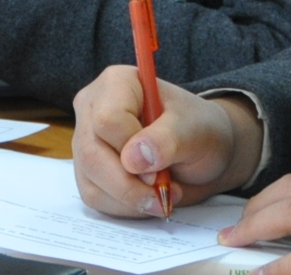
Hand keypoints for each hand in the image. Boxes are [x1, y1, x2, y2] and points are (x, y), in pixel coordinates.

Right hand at [73, 66, 260, 216]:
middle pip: (91, 154)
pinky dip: (124, 207)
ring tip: (161, 194)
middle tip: (163, 193)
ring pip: (90, 180)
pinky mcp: (88, 168)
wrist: (204, 153)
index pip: (107, 120)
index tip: (159, 169)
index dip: (132, 150)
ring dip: (130, 200)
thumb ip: (167, 140)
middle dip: (130, 185)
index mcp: (117, 83)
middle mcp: (93, 107)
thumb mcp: (196, 130)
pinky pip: (94, 195)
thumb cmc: (200, 130)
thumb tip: (133, 159)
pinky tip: (147, 197)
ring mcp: (86, 139)